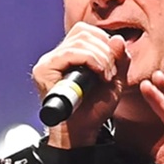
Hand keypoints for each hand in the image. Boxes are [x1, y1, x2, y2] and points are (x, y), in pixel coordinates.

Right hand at [32, 23, 128, 147]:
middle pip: (83, 33)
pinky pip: (70, 53)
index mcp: (68, 55)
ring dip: (100, 57)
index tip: (113, 64)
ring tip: (106, 77)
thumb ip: (119, 59)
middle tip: (111, 73)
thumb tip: (117, 38)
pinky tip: (99, 75)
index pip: (85, 31)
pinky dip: (90, 60)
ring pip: (79, 41)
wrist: (82, 131)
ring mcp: (47, 62)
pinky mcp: (44, 70)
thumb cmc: (95, 110)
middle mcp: (55, 56)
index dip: (104, 41)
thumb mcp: (115, 81)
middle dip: (105, 50)